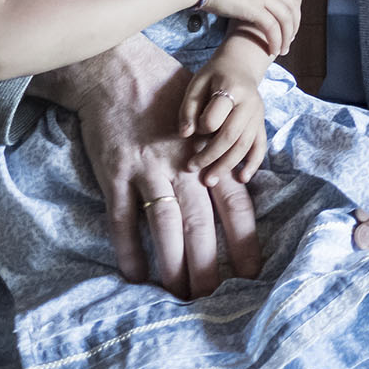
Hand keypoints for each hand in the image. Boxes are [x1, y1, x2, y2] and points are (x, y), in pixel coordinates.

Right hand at [42, 37, 258, 297]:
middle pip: (202, 225)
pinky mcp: (115, 173)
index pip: (235, 206)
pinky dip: (128, 250)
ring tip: (179, 297)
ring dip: (173, 266)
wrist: (118, 67)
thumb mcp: (208, 116)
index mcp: (210, 154)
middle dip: (210, 266)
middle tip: (216, 300)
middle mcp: (185, 166)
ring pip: (166, 227)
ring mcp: (148, 170)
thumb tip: (239, 185)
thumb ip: (220, 153)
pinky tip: (135, 276)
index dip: (244, 241)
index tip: (253, 273)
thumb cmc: (168, 91)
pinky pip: (122, 219)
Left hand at [180, 42, 271, 187]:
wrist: (240, 66)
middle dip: (211, 155)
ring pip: (245, 145)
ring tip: (209, 179)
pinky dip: (253, 164)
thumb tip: (184, 134)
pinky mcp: (261, 124)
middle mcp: (250, 103)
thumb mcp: (197, 83)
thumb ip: (189, 108)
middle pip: (231, 136)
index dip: (201, 126)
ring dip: (227, 165)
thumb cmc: (214, 76)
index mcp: (232, 89)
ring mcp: (258, 115)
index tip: (191, 129)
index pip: (216, 116)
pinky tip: (242, 178)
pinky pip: (260, 146)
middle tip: (192, 168)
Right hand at [197, 0, 297, 56]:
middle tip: (289, 38)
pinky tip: (273, 51)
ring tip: (283, 50)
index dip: (291, 3)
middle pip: (292, 3)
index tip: (287, 17)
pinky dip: (276, 40)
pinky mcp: (254, 8)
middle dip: (293, 23)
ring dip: (287, 36)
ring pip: (286, 17)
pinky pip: (273, 27)